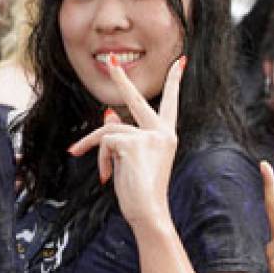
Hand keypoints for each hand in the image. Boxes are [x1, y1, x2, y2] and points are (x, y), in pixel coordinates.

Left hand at [68, 56, 182, 231]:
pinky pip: (105, 142)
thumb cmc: (141, 192)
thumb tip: (108, 114)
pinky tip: (105, 177)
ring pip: (108, 128)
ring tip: (98, 170)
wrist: (149, 212)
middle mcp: (161, 132)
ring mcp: (149, 136)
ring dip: (92, 146)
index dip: (175, 81)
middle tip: (111, 60)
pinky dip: (99, 159)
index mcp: (166, 136)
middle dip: (121, 77)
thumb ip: (124, 138)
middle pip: (136, 98)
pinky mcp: (133, 143)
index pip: (171, 103)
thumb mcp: (131, 161)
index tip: (181, 61)